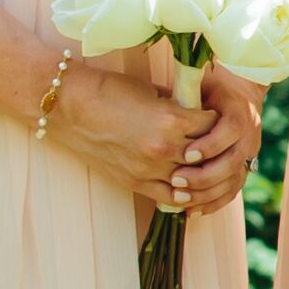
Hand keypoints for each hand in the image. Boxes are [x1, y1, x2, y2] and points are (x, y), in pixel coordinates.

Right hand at [45, 51, 254, 209]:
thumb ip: (177, 105)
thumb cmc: (109, 91)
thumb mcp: (151, 92)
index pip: (212, 125)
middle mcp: (164, 149)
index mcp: (171, 120)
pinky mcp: (134, 183)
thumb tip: (198, 110)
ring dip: (202, 175)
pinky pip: (169, 197)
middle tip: (218, 143)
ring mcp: (148, 169)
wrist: (70, 107)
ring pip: (192, 181)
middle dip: (215, 149)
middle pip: (207, 155)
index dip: (217, 120)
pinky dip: (184, 194)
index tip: (217, 117)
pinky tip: (190, 188)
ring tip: (208, 167)